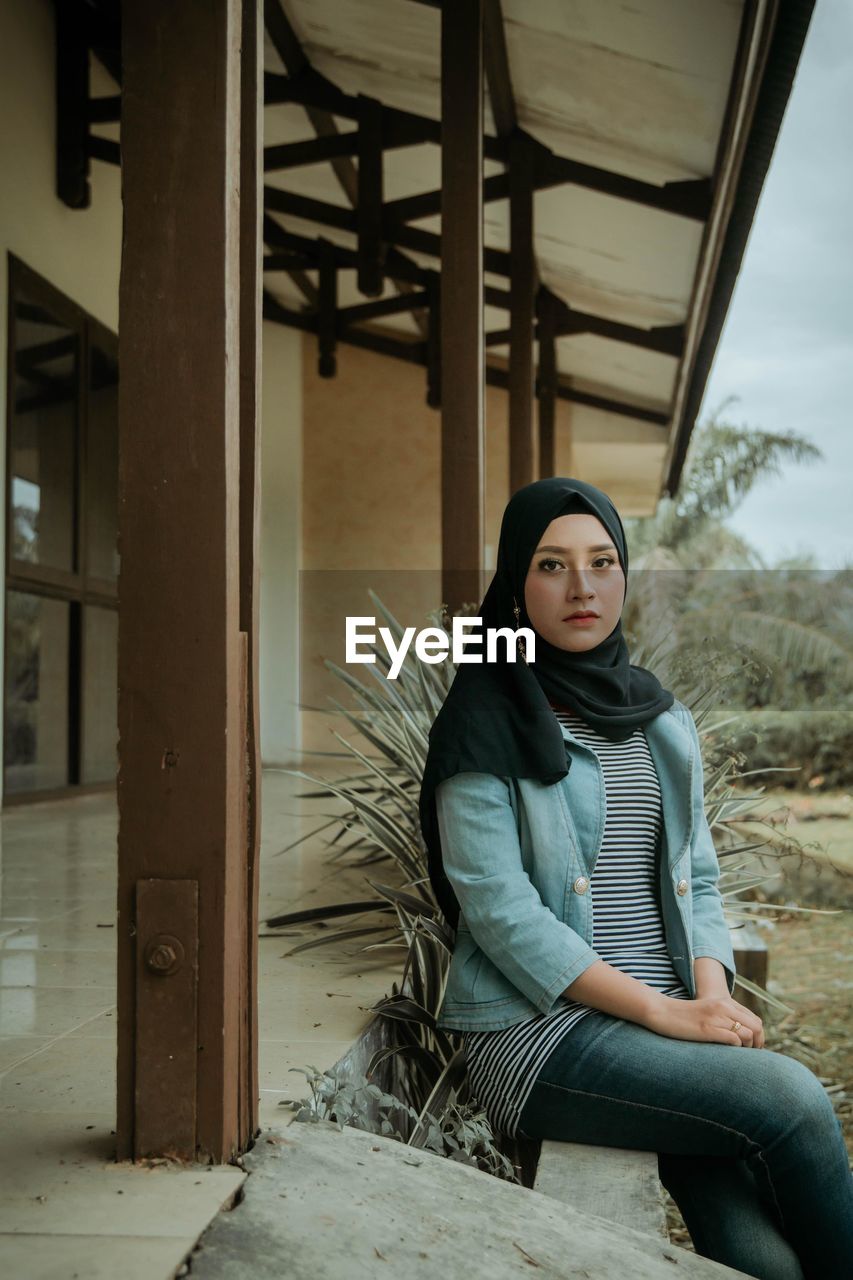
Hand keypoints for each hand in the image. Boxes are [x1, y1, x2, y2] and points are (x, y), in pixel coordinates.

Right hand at [646, 992, 764, 1047]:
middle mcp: (723, 1007)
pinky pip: (733, 1039)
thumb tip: (740, 1035)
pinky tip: (727, 1051)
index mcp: (725, 1002)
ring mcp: (715, 1017)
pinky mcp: (707, 1029)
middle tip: (750, 1056)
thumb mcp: (708, 1011)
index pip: (755, 1020)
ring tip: (738, 1055)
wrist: (661, 1011)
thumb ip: (723, 1017)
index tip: (753, 1050)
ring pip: (747, 1033)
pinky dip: (735, 1048)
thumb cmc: (683, 1016)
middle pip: (756, 1027)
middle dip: (757, 1044)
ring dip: (747, 1048)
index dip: (759, 1038)